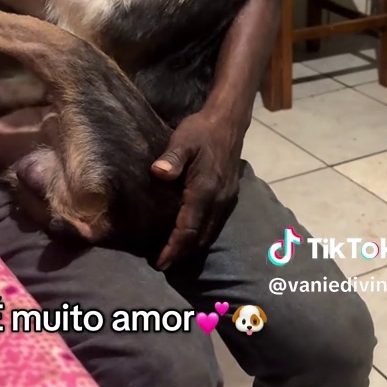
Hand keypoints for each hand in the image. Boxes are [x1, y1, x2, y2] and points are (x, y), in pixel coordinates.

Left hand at [151, 111, 244, 269]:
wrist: (228, 122)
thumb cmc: (201, 131)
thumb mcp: (182, 140)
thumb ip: (171, 158)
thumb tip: (158, 173)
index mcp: (205, 191)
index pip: (188, 229)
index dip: (174, 248)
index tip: (159, 263)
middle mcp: (218, 201)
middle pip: (199, 238)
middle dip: (181, 254)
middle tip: (160, 264)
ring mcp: (226, 200)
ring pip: (209, 233)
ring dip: (191, 247)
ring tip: (172, 254)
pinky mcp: (229, 197)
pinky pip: (214, 224)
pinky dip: (200, 235)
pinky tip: (188, 234)